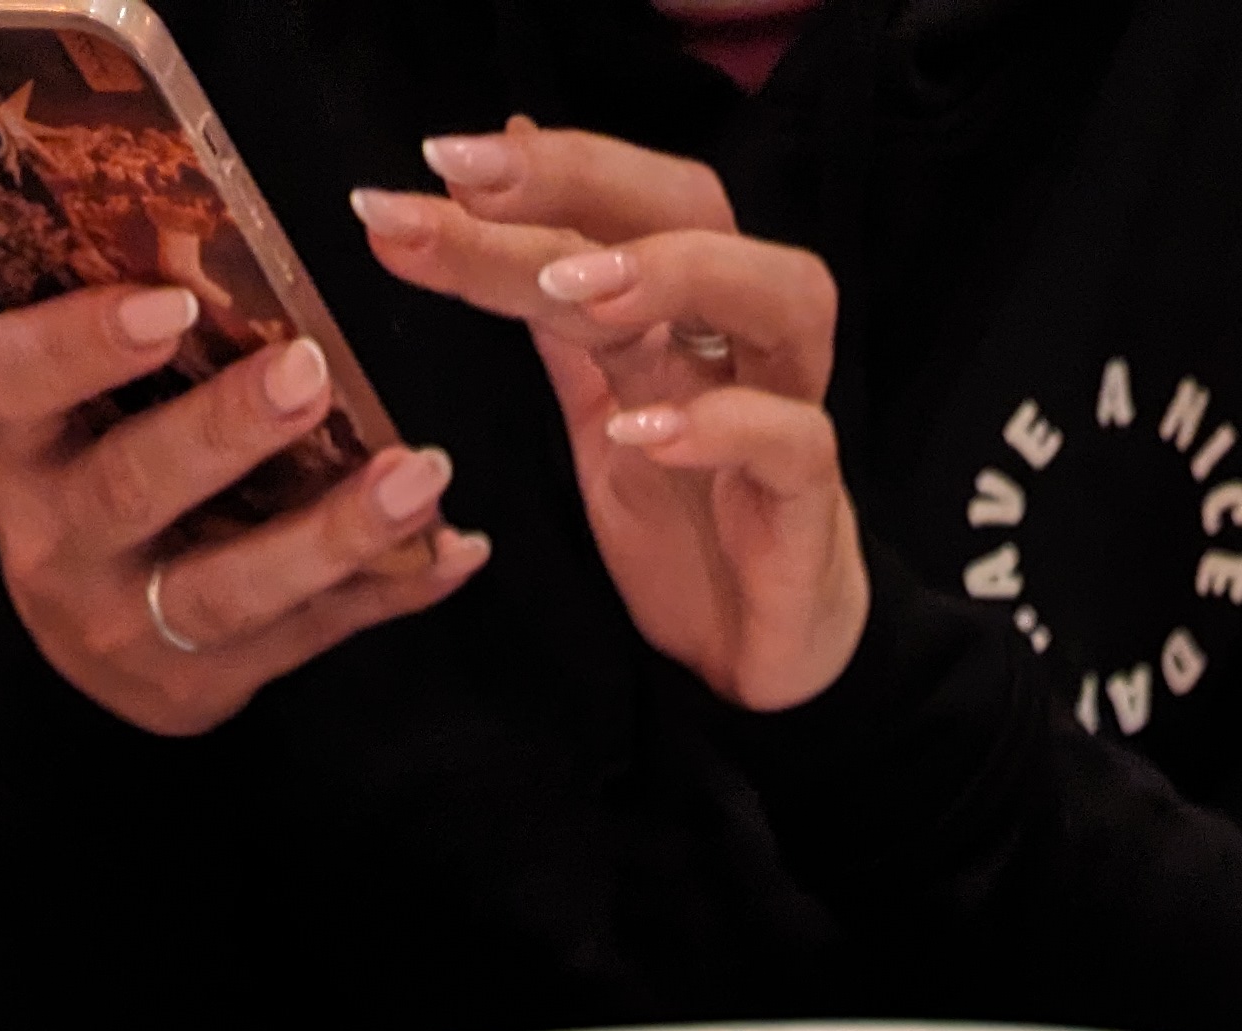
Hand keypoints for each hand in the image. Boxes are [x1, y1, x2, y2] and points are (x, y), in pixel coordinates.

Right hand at [0, 282, 489, 734]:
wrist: (91, 635)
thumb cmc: (94, 470)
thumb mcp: (74, 405)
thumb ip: (123, 336)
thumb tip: (219, 234)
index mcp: (17, 446)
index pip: (17, 382)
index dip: (84, 344)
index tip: (170, 305)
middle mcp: (57, 543)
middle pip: (136, 488)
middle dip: (227, 431)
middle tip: (311, 371)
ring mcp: (132, 628)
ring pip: (234, 589)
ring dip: (335, 532)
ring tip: (419, 474)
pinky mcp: (208, 684)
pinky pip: (313, 637)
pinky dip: (391, 589)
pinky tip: (454, 549)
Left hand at [354, 122, 867, 713]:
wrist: (757, 654)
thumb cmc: (691, 526)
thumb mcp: (597, 417)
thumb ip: (555, 323)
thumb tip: (487, 210)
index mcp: (684, 313)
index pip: (616, 206)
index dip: (532, 175)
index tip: (432, 165)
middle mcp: (742, 339)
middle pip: (694, 209)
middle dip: (580, 181)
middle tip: (468, 184)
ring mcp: (786, 411)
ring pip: (780, 294)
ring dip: (672, 274)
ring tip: (571, 286)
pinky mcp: (809, 501)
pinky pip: (794, 441)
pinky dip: (722, 427)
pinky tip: (643, 434)